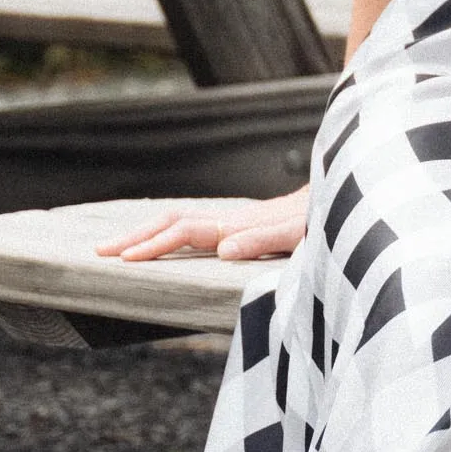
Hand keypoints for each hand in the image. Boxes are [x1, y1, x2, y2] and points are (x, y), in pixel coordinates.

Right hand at [99, 188, 312, 263]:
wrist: (352, 192)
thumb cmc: (329, 221)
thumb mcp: (300, 235)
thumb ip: (265, 240)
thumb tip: (222, 248)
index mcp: (242, 224)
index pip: (186, 233)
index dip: (154, 245)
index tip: (123, 259)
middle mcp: (237, 219)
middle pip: (176, 222)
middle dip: (136, 237)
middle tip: (98, 252)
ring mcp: (243, 219)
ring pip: (186, 221)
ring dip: (151, 232)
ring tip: (119, 247)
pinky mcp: (251, 224)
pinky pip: (202, 226)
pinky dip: (173, 231)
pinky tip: (165, 240)